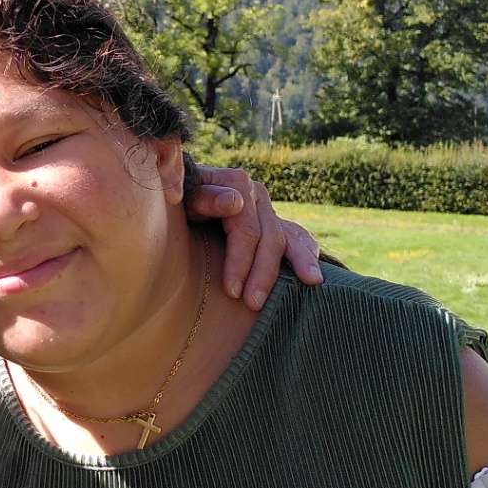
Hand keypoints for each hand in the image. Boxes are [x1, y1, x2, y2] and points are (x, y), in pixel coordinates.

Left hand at [183, 158, 322, 309]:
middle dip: (262, 273)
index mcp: (235, 184)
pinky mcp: (274, 222)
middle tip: (253, 304)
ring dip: (299, 261)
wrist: (174, 197)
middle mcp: (256, 195)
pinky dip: (307, 252)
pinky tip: (314, 272)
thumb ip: (204, 197)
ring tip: (311, 282)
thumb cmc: (173, 204)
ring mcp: (266, 208)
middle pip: (269, 236)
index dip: (240, 260)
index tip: (231, 291)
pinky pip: (297, 235)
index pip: (246, 227)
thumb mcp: (181, 200)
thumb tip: (235, 203)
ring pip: (289, 236)